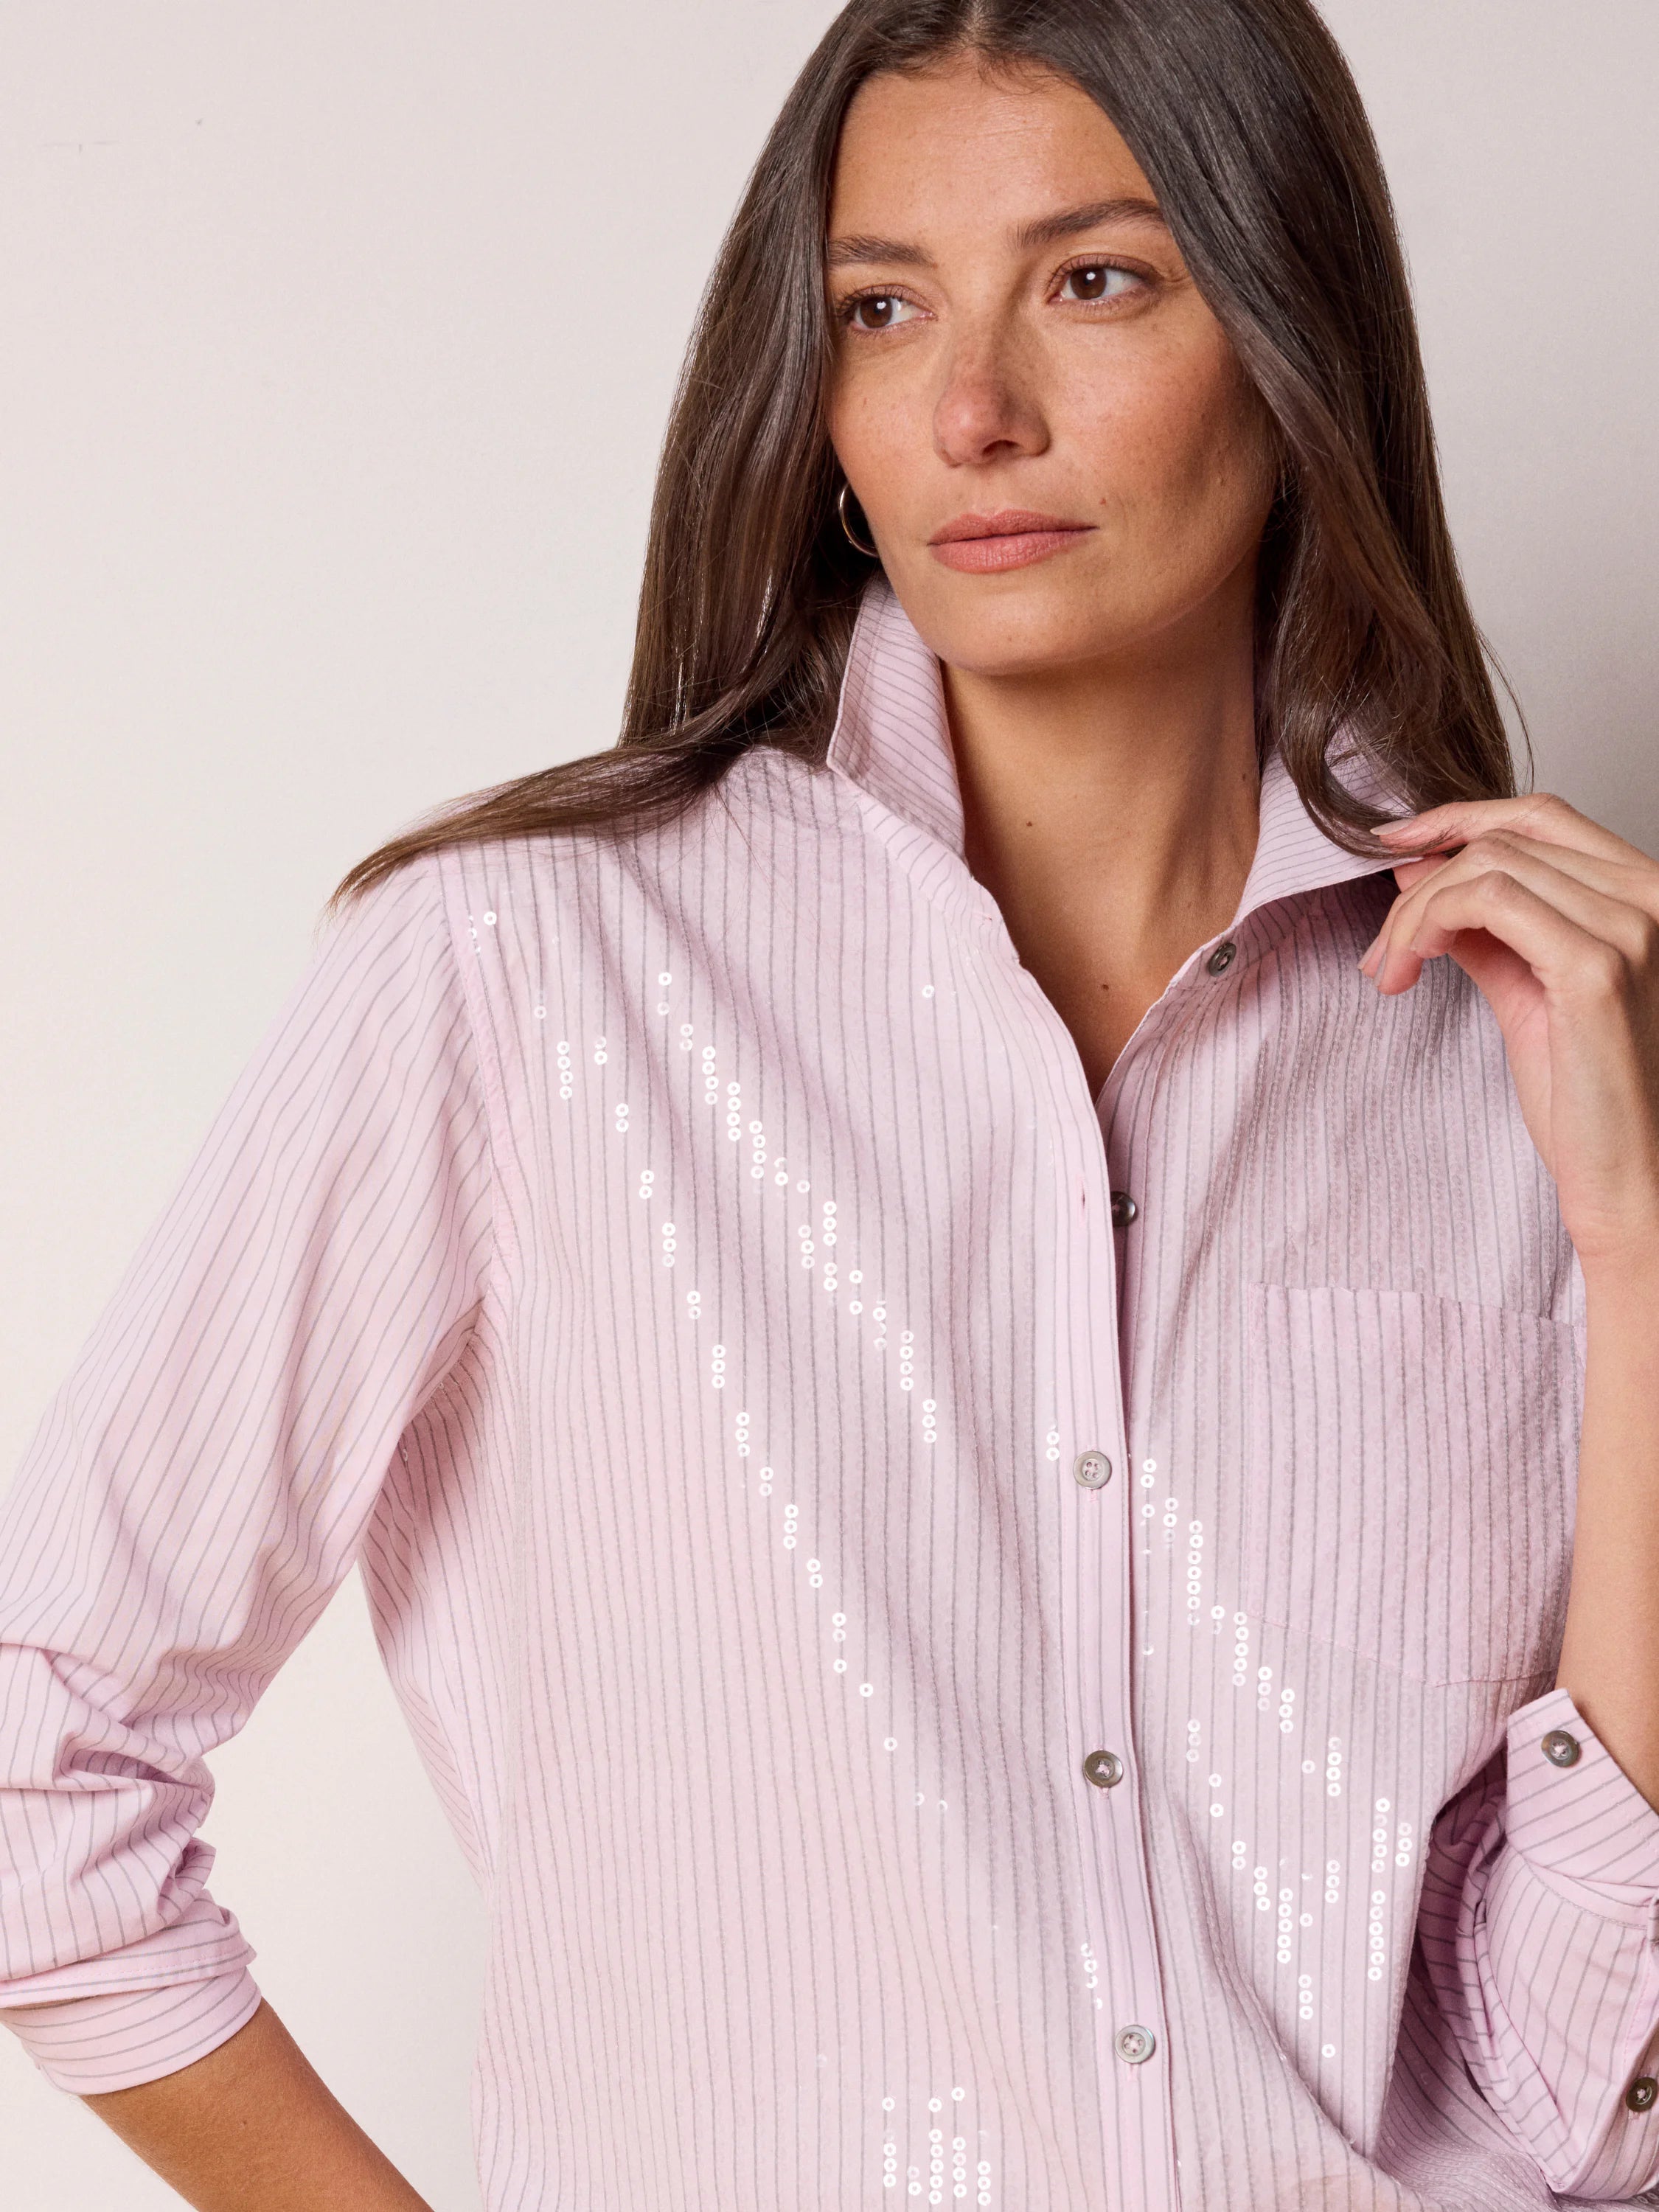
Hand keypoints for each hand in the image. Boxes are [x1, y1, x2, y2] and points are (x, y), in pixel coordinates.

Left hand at [1359, 792, 1658, 1276]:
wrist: (1630, 1176)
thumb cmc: (1590, 1099)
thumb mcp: (1527, 990)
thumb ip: (1484, 928)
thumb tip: (1419, 871)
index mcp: (1645, 893)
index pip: (1543, 816)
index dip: (1460, 818)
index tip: (1394, 844)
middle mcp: (1651, 894)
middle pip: (1507, 838)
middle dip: (1422, 884)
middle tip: (1382, 948)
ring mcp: (1631, 925)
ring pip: (1487, 865)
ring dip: (1414, 913)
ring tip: (1389, 970)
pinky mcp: (1595, 965)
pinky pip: (1486, 899)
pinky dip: (1429, 922)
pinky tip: (1409, 966)